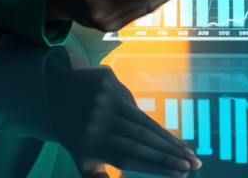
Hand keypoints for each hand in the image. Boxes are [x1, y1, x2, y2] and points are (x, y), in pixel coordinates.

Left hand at [47, 60, 201, 177]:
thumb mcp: (80, 159)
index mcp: (92, 142)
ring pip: (143, 121)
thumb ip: (97, 177)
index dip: (158, 165)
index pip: (130, 156)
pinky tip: (167, 136)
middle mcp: (100, 120)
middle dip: (171, 154)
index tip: (181, 173)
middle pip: (141, 140)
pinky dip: (151, 121)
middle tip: (194, 165)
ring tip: (188, 151)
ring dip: (168, 139)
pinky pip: (135, 104)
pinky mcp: (110, 80)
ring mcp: (106, 97)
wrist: (53, 90)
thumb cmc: (73, 131)